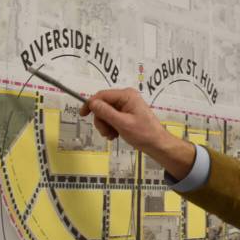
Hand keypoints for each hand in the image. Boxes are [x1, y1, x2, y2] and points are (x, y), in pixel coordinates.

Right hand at [80, 87, 195, 178]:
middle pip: (103, 105)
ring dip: (106, 125)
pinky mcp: (126, 113)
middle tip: (106, 132)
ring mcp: (126, 105)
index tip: (83, 115)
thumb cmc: (143, 134)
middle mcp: (126, 97)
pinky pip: (112, 117)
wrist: (157, 144)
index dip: (91, 104)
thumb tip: (92, 103)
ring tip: (113, 135)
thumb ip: (106, 112)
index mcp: (126, 95)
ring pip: (105, 113)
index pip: (102, 95)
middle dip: (101, 120)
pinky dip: (111, 126)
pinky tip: (115, 134)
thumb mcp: (122, 123)